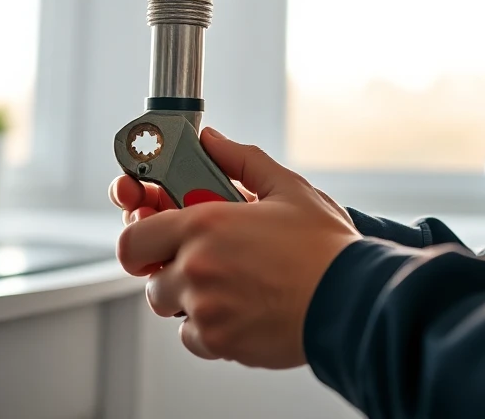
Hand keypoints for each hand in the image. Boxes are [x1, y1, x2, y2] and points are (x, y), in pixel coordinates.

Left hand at [112, 127, 360, 368]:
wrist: (351, 299)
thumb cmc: (324, 247)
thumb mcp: (288, 188)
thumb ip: (242, 161)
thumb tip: (212, 141)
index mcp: (204, 225)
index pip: (133, 238)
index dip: (140, 238)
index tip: (153, 239)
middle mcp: (196, 269)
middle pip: (150, 279)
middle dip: (170, 271)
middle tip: (205, 263)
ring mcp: (205, 310)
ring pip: (173, 310)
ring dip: (191, 300)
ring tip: (234, 285)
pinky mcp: (220, 342)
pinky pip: (194, 338)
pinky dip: (211, 328)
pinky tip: (243, 309)